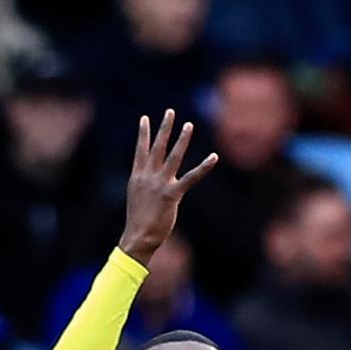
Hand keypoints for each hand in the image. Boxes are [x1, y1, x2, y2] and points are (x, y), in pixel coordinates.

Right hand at [119, 111, 217, 265]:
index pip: (140, 150)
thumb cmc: (138, 221)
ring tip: (188, 125)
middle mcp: (148, 176)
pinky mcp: (172, 194)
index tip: (145, 118)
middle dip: (164, 128)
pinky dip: (204, 167)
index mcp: (137, 176)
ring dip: (181, 139)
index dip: (143, 133)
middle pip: (157, 147)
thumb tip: (148, 178)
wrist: (138, 236)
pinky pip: (191, 177)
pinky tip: (213, 157)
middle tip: (170, 112)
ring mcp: (160, 184)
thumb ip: (144, 184)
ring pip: (173, 156)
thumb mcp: (137, 197)